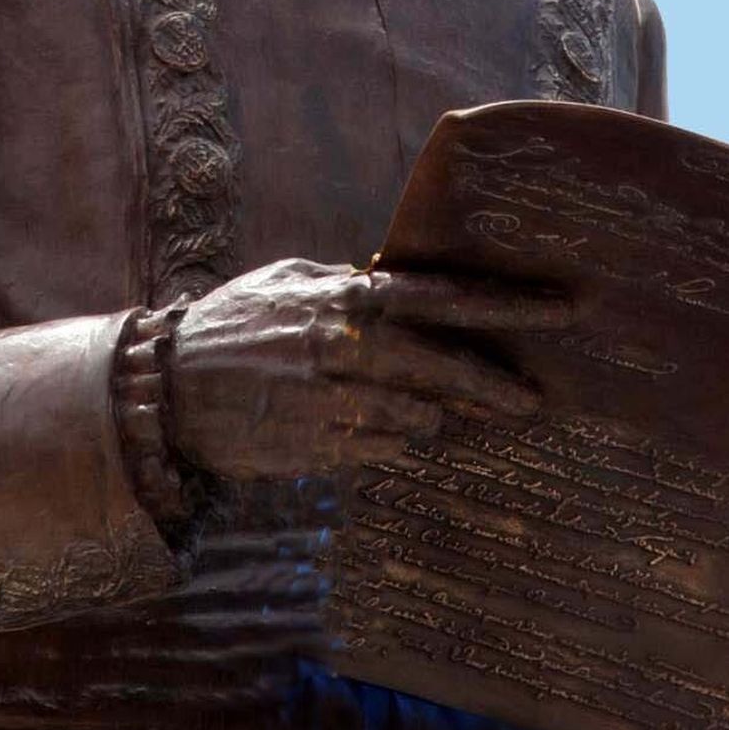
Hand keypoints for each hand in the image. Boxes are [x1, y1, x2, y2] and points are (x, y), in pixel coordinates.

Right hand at [167, 256, 569, 484]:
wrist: (167, 389)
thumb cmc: (230, 326)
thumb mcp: (288, 283)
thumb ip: (344, 284)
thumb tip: (390, 282)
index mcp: (347, 297)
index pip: (445, 296)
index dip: (508, 303)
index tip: (561, 306)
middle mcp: (348, 346)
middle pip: (448, 366)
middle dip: (498, 381)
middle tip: (539, 396)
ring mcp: (337, 402)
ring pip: (422, 416)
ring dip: (441, 415)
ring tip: (451, 413)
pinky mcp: (324, 447)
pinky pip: (385, 447)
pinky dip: (396, 439)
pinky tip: (391, 430)